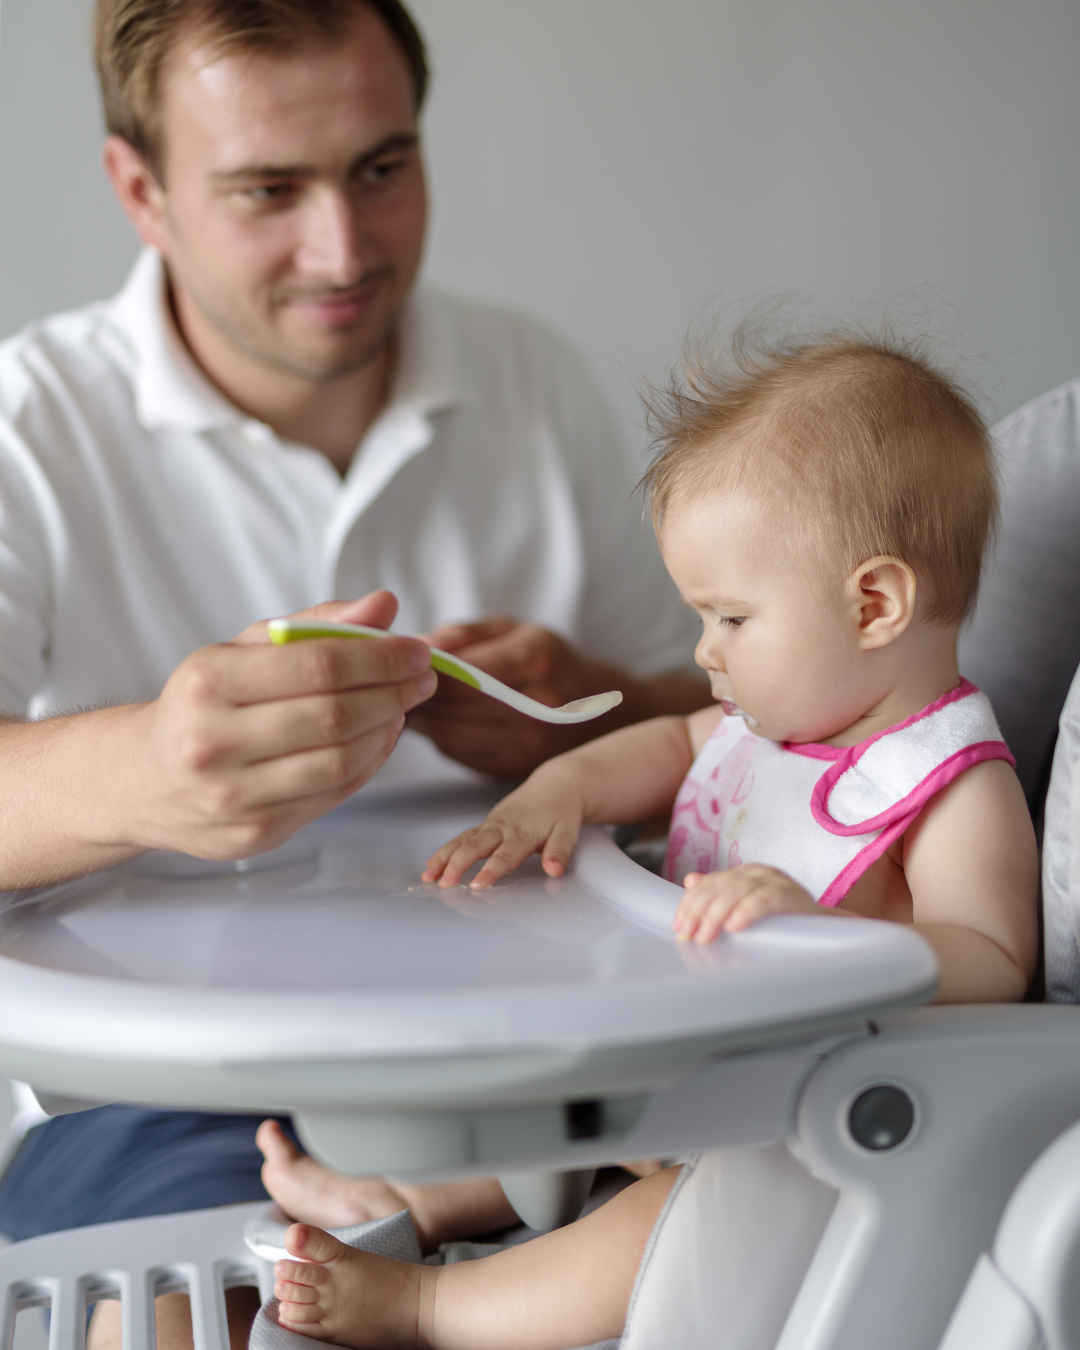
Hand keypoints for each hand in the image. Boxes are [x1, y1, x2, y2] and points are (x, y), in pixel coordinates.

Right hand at [121, 591, 436, 859]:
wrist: (142, 781)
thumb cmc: (202, 705)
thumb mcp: (243, 650)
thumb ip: (315, 624)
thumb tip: (384, 605)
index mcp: (208, 682)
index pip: (318, 665)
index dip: (381, 656)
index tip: (416, 649)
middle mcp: (213, 742)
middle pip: (335, 716)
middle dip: (394, 691)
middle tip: (423, 677)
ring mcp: (233, 795)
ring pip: (340, 761)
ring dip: (388, 730)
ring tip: (404, 705)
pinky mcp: (255, 833)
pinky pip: (334, 795)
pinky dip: (370, 764)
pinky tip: (380, 738)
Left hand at [406, 619, 622, 777]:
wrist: (595, 710)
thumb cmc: (546, 661)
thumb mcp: (514, 630)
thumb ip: (465, 634)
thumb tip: (420, 645)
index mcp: (539, 660)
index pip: (467, 674)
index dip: (427, 671)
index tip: (403, 662)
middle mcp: (540, 707)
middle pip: (455, 708)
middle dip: (417, 695)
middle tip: (392, 683)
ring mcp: (530, 745)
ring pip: (451, 735)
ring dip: (422, 719)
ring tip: (407, 701)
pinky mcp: (514, 768)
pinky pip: (458, 754)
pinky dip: (437, 736)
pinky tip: (434, 720)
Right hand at [421, 766, 584, 888]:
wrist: (555, 785)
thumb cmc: (562, 812)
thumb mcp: (568, 832)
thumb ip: (559, 851)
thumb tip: (554, 870)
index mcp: (522, 832)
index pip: (505, 855)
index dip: (491, 870)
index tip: (476, 885)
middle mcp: (502, 827)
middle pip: (475, 846)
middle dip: (457, 864)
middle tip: (443, 883)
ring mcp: (491, 825)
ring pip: (463, 840)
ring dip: (443, 857)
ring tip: (427, 876)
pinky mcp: (486, 824)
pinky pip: (462, 837)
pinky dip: (446, 850)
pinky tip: (432, 864)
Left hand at [673, 865, 821, 942]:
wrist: (823, 927)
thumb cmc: (781, 920)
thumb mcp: (746, 906)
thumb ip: (720, 894)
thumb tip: (690, 880)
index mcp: (744, 874)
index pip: (709, 883)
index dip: (690, 903)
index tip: (678, 926)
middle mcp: (757, 872)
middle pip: (719, 886)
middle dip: (698, 911)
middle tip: (688, 935)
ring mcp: (775, 880)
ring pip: (737, 890)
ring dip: (716, 914)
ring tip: (705, 935)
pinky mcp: (791, 895)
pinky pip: (765, 900)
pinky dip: (747, 912)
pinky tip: (734, 926)